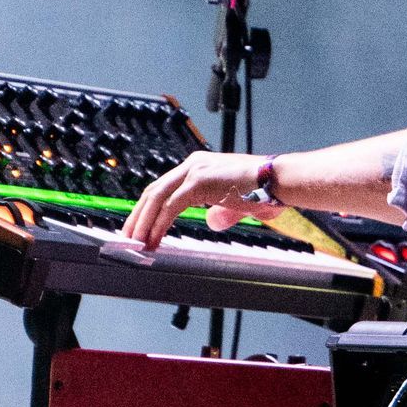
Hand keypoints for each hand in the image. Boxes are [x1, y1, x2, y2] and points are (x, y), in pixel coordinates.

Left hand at [122, 152, 275, 251]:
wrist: (278, 181)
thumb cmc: (264, 191)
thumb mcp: (237, 205)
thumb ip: (222, 213)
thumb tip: (212, 222)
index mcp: (199, 167)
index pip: (164, 187)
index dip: (149, 208)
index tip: (140, 226)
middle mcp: (192, 165)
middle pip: (154, 190)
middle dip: (138, 215)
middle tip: (128, 236)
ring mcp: (194, 171)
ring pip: (157, 198)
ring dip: (143, 222)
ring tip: (135, 241)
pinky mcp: (198, 182)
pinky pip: (170, 206)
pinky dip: (159, 224)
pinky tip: (153, 238)